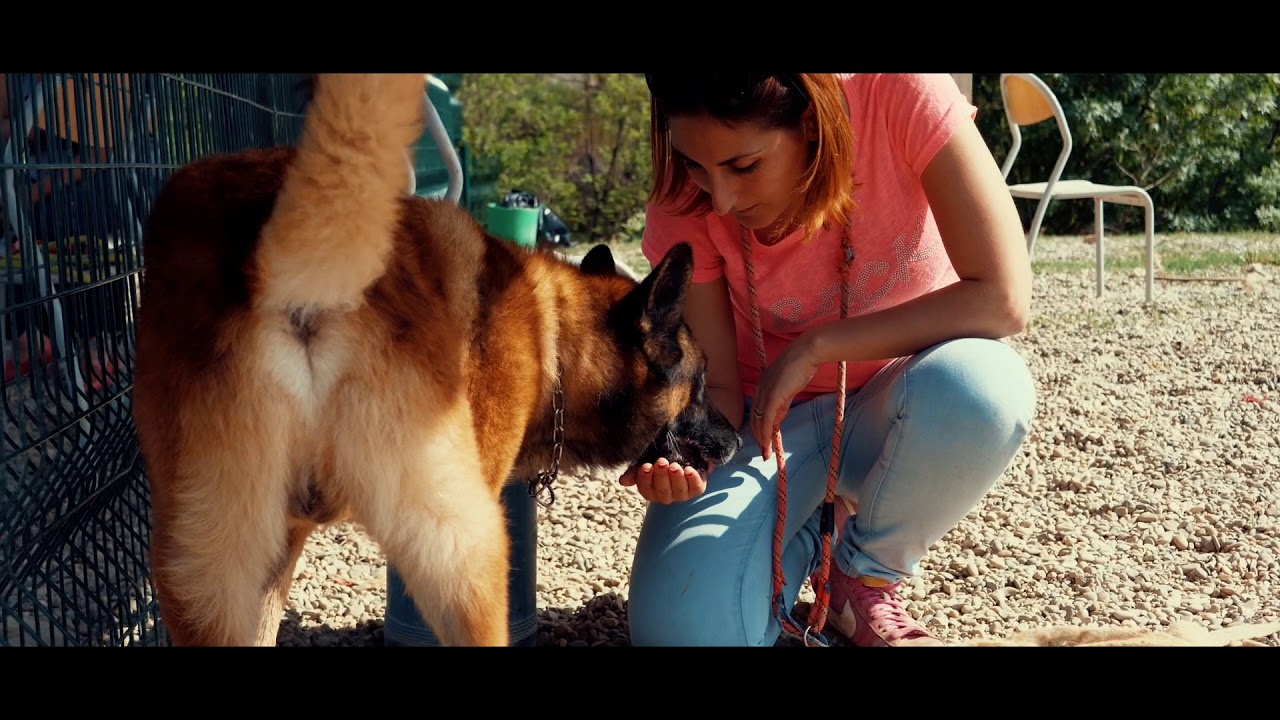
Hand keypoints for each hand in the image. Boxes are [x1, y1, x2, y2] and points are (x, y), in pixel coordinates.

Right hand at [618, 458, 712, 503]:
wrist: (684, 450)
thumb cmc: (661, 456)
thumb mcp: (647, 458)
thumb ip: (636, 470)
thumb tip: (623, 481)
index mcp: (651, 490)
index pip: (646, 489)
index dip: (645, 479)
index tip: (646, 465)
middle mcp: (666, 495)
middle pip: (662, 492)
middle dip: (661, 477)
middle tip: (661, 462)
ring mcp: (682, 494)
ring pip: (679, 492)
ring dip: (676, 479)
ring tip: (675, 465)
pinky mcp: (696, 489)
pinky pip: (696, 489)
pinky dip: (693, 480)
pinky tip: (689, 470)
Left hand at [750, 333, 820, 460]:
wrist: (807, 353)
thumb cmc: (801, 366)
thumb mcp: (789, 388)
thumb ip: (782, 402)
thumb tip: (778, 418)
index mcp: (762, 385)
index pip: (757, 410)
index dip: (759, 426)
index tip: (763, 439)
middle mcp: (760, 388)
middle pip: (755, 417)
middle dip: (758, 435)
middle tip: (763, 451)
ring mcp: (765, 392)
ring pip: (758, 420)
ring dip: (761, 438)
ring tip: (765, 452)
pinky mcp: (772, 396)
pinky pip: (766, 418)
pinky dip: (765, 432)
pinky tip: (766, 443)